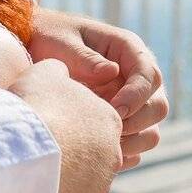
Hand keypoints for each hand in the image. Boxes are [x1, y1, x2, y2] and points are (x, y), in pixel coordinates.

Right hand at [7, 59, 121, 192]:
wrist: (21, 150)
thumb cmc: (36, 107)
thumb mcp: (45, 72)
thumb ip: (60, 70)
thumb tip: (63, 72)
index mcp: (109, 119)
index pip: (94, 119)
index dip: (69, 117)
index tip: (49, 116)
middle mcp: (112, 155)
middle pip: (92, 151)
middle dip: (71, 148)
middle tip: (43, 141)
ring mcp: (99, 187)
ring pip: (83, 181)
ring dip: (64, 173)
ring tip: (35, 164)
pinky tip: (35, 187)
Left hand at [26, 7, 168, 167]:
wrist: (34, 48)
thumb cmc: (49, 39)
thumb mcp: (62, 43)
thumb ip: (85, 58)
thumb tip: (112, 72)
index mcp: (127, 48)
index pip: (149, 75)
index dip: (137, 95)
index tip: (114, 109)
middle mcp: (136, 75)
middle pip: (158, 106)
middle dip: (136, 122)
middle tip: (104, 129)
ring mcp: (133, 100)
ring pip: (151, 130)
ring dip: (131, 141)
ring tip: (99, 144)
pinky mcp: (123, 121)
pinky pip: (135, 145)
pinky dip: (122, 153)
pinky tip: (96, 152)